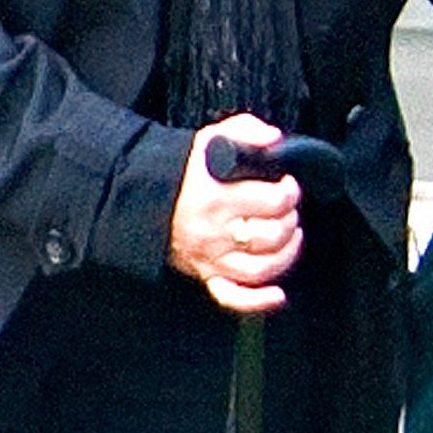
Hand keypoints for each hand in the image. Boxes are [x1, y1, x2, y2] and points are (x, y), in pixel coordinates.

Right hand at [168, 115, 303, 314]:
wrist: (141, 195)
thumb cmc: (180, 168)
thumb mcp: (210, 139)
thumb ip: (245, 131)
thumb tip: (274, 139)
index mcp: (217, 196)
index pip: (272, 200)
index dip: (289, 191)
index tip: (289, 184)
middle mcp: (214, 231)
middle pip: (272, 234)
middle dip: (289, 219)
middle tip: (288, 208)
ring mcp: (210, 256)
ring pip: (261, 267)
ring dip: (286, 253)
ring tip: (291, 235)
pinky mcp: (205, 274)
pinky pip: (232, 297)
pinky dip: (257, 301)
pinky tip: (278, 295)